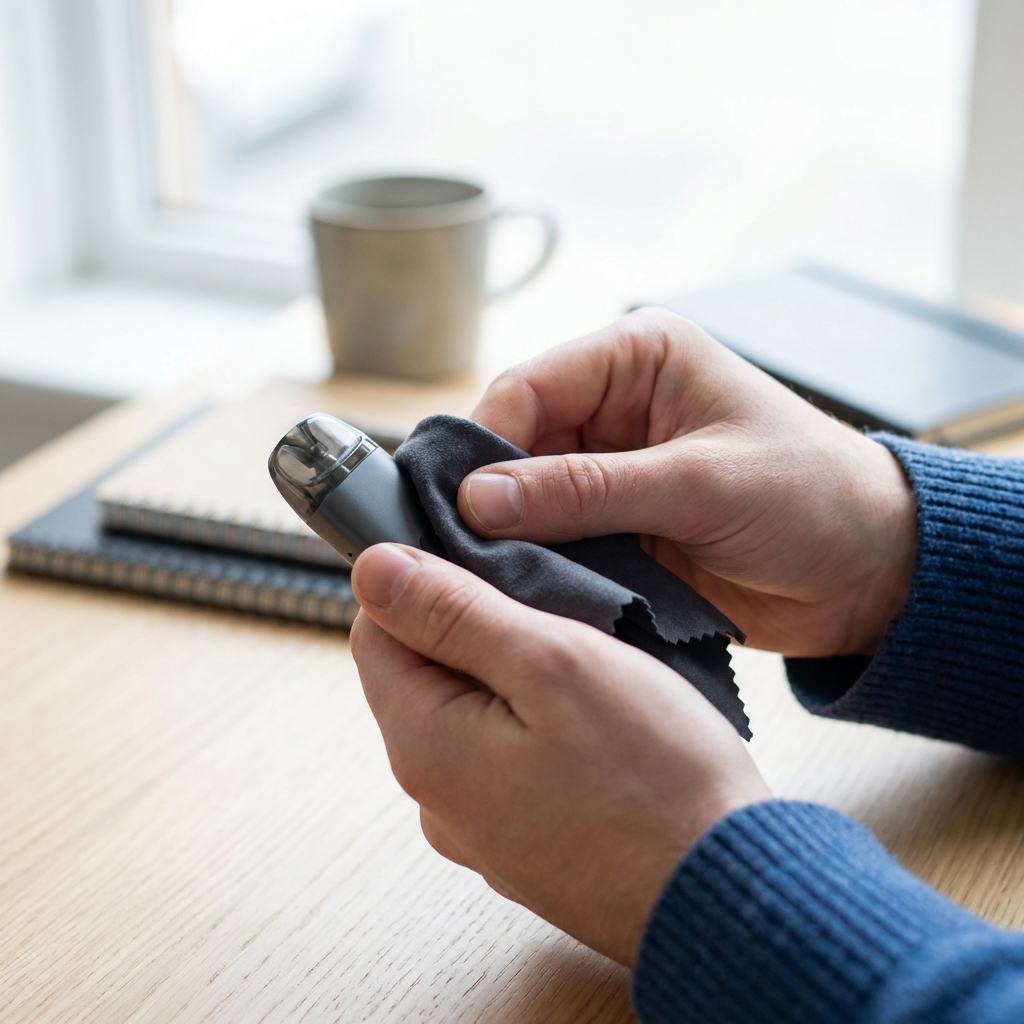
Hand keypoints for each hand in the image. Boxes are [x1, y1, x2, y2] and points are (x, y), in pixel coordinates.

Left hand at [349, 543, 769, 965]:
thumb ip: (454, 613)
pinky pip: (507, 759)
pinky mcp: (523, 843)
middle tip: (558, 617)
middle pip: (424, 674)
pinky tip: (598, 726)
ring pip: (472, 714)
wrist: (726, 896)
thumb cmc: (654, 779)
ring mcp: (480, 828)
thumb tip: (371, 569)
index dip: (422, 582)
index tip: (484, 563)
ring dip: (517, 677)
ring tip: (589, 670)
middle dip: (479, 630)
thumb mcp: (551, 662)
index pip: (376, 632)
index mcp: (425, 747)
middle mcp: (436, 797)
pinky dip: (540, 727)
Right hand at [457, 309, 917, 656]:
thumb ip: (587, 490)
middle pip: (514, 444)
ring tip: (484, 578)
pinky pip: (554, 540)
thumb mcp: (700, 484)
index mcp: (637, 358)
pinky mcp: (616, 525)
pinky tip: (520, 591)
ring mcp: (611, 470)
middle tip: (458, 550)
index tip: (456, 506)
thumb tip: (479, 498)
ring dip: (509, 537)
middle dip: (488, 496)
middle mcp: (614, 407)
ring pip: (525, 498)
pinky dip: (536, 565)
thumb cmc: (811, 498)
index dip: (483, 444)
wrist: (870, 574)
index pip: (528, 387)